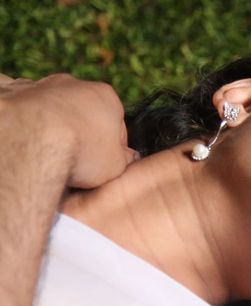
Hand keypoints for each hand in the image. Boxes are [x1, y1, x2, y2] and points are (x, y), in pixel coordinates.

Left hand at [0, 72, 136, 188]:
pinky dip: (17, 111)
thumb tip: (128, 158)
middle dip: (79, 128)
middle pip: (81, 108)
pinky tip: (18, 128)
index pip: (116, 121)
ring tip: (45, 149)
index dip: (111, 145)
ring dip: (49, 120)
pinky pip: (14, 98)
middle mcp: (73, 84)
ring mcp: (40, 85)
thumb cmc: (80, 152)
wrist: (31, 140)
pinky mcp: (9, 91)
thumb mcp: (116, 166)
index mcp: (105, 97)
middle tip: (74, 157)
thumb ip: (123, 159)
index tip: (102, 162)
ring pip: (49, 103)